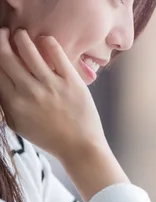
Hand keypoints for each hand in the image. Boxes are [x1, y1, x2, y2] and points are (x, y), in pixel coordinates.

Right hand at [0, 28, 106, 162]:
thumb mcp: (19, 124)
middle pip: (6, 56)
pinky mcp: (72, 82)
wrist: (80, 148)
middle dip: (1, 40)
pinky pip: (57, 54)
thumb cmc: (49, 137)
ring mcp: (51, 85)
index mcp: (13, 102)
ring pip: (29, 50)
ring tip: (21, 34)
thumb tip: (1, 82)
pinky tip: (45, 40)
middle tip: (3, 33)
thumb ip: (6, 104)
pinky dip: (48, 43)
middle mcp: (29, 91)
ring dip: (22, 37)